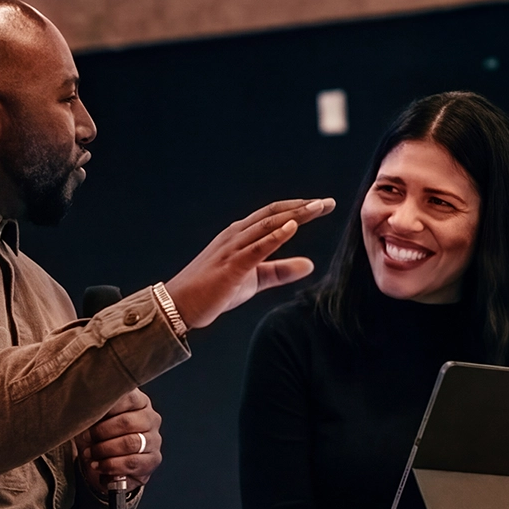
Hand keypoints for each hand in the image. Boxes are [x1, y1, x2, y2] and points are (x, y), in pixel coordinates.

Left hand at [75, 389, 161, 493]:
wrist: (105, 462)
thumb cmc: (100, 435)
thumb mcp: (96, 418)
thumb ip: (95, 409)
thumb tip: (83, 406)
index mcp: (140, 401)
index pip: (128, 397)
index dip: (106, 406)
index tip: (88, 414)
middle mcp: (151, 419)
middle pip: (127, 422)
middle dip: (101, 431)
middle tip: (85, 437)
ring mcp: (154, 440)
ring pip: (130, 443)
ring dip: (104, 449)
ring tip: (89, 453)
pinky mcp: (152, 461)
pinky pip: (132, 463)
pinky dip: (111, 465)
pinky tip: (98, 465)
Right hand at [165, 197, 335, 328]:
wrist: (180, 305)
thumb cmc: (213, 291)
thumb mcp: (254, 280)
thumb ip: (281, 271)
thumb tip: (310, 265)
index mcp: (241, 236)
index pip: (274, 216)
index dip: (299, 209)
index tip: (323, 206)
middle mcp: (237, 235)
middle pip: (274, 214)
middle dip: (302, 207)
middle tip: (328, 203)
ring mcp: (232, 248)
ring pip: (267, 225)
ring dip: (294, 215)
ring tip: (317, 207)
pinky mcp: (230, 266)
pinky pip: (256, 247)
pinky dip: (275, 236)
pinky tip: (292, 228)